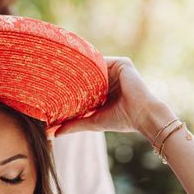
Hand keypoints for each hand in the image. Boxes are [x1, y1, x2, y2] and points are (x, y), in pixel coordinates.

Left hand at [55, 57, 171, 137]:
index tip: (53, 88)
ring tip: (59, 68)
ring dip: (79, 67)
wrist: (143, 116)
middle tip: (51, 77)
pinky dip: (90, 62)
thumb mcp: (93, 122)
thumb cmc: (121, 120)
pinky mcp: (122, 63)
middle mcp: (111, 78)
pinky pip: (102, 60)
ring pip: (93, 66)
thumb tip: (54, 133)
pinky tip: (76, 65)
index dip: (70, 87)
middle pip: (87, 73)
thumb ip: (75, 124)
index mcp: (105, 90)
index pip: (84, 84)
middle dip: (72, 76)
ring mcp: (117, 69)